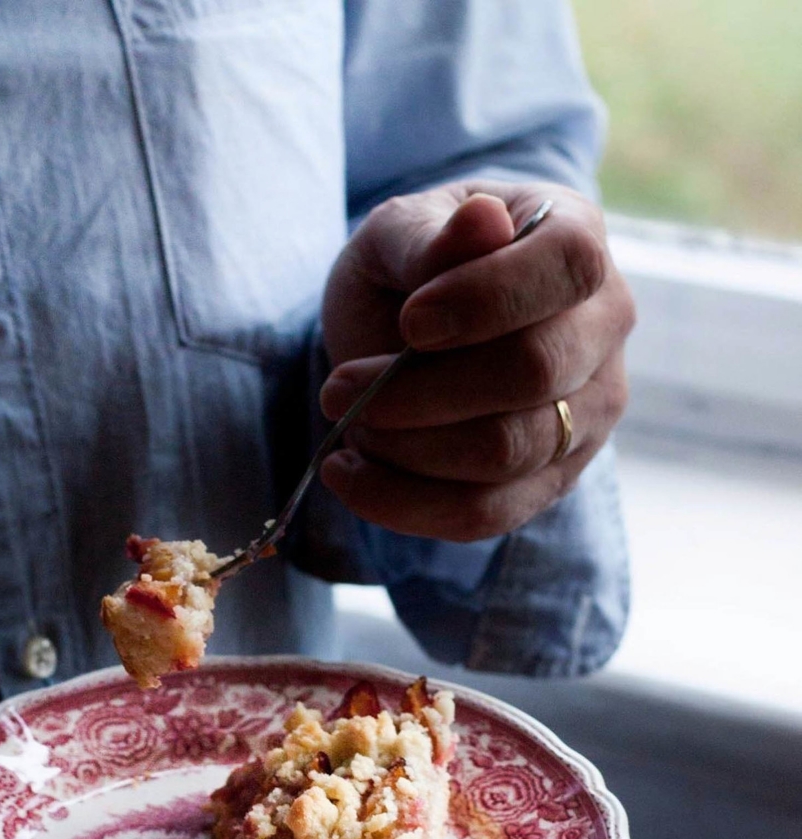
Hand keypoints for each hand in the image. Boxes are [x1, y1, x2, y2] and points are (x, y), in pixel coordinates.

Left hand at [319, 181, 635, 540]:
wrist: (411, 327)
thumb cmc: (411, 268)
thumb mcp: (399, 231)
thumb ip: (432, 233)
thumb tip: (482, 220)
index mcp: (577, 238)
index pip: (567, 266)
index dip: (487, 299)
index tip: (410, 323)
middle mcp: (602, 328)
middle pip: (534, 374)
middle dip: (423, 392)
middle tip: (340, 389)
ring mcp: (588, 412)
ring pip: (508, 452)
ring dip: (408, 449)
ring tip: (346, 423)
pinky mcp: (551, 480)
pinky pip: (485, 513)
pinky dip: (405, 503)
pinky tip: (349, 474)